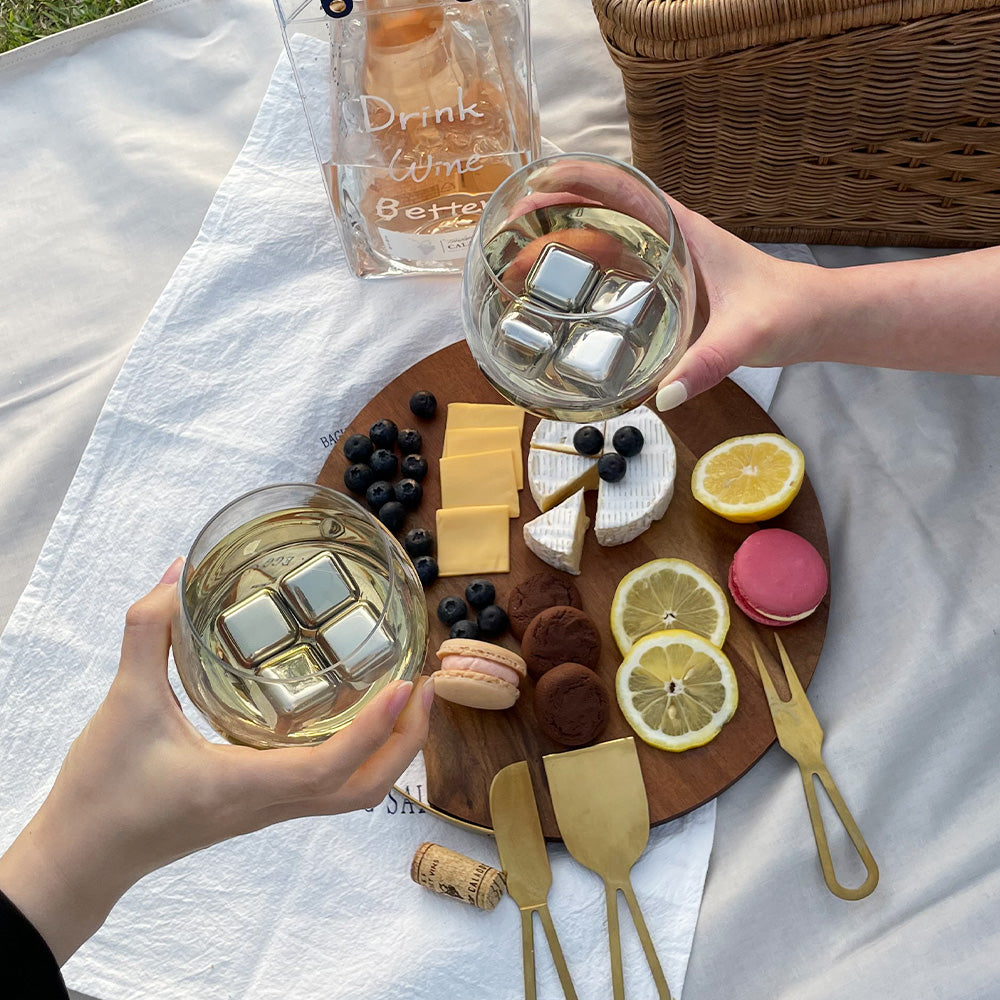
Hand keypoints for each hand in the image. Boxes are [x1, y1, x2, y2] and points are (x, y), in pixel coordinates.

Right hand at [0, 559, 433, 963]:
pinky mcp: (260, 806)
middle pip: (363, 790)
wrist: (82, 858)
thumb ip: (147, 632)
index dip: (374, 730)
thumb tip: (174, 574)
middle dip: (405, 742)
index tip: (406, 686)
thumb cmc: (102, 791)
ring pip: (352, 794)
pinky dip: (360, 755)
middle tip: (426, 686)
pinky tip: (355, 714)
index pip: (329, 769)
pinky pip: (330, 788)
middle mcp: (267, 805)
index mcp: (243, 786)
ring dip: (390, 750)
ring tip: (407, 697)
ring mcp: (268, 811)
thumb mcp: (123, 702)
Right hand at [508, 158, 827, 407]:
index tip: (533, 184)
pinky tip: (562, 294)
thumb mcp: (746, 335)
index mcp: (682, 230)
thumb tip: (661, 398)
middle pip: (600, 212)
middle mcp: (668, 238)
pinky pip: (616, 270)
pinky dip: (584, 272)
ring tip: (519, 260)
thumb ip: (707, 363)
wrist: (813, 319)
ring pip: (604, 240)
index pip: (621, 187)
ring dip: (563, 242)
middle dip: (553, 213)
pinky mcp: (667, 286)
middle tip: (508, 232)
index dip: (575, 178)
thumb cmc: (786, 311)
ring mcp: (666, 261)